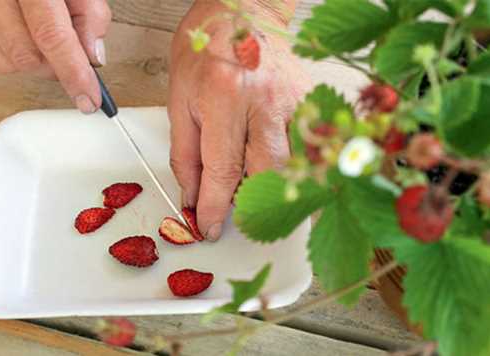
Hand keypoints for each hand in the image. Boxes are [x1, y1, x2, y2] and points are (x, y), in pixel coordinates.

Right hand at [0, 0, 111, 112]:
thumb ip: (90, 15)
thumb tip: (94, 56)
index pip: (52, 36)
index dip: (73, 74)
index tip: (89, 99)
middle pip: (26, 56)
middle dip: (56, 67)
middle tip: (71, 54)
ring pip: (7, 61)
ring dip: (35, 61)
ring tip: (44, 35)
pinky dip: (13, 56)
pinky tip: (25, 37)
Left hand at [168, 1, 309, 240]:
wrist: (242, 10)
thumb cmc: (205, 48)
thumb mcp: (179, 99)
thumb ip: (185, 152)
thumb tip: (192, 194)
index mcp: (225, 96)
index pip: (222, 170)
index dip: (214, 207)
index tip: (208, 226)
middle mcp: (265, 100)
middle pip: (266, 175)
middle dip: (247, 203)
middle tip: (231, 207)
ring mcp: (294, 100)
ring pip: (291, 167)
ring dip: (268, 186)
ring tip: (249, 184)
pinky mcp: (309, 101)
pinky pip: (304, 148)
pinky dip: (289, 166)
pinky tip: (272, 164)